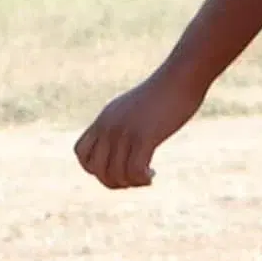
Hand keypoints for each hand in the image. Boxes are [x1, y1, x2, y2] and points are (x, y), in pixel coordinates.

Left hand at [73, 73, 192, 190]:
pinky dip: (142, 179)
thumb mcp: (134, 107)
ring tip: (146, 177)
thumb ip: (123, 122)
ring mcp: (125, 132)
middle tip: (134, 177)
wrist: (181, 78)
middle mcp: (109, 126)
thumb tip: (124, 141)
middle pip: (97, 170)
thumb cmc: (163, 93)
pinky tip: (152, 174)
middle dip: (114, 182)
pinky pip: (134, 171)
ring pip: (115, 174)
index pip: (80, 153)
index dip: (94, 168)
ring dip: (130, 182)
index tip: (117, 167)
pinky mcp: (144, 136)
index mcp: (104, 119)